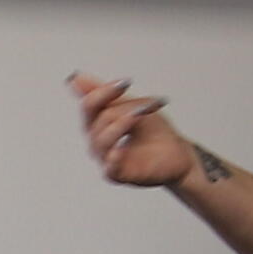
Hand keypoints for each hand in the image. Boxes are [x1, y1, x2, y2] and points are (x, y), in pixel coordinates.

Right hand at [65, 74, 202, 190]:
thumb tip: (75, 78)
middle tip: (147, 105)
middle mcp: (97, 142)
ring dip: (121, 124)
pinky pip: (110, 168)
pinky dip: (113, 158)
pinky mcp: (119, 175)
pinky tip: (120, 149)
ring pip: (102, 140)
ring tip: (139, 115)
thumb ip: (105, 95)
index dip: (104, 92)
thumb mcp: (131, 106)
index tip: (126, 82)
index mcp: (97, 124)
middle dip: (122, 109)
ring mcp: (106, 159)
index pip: (89, 106)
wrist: (177, 152)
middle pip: (97, 121)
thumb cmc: (153, 131)